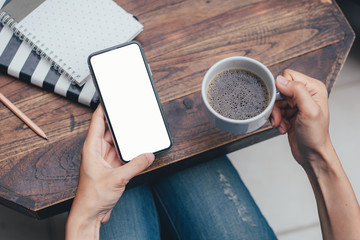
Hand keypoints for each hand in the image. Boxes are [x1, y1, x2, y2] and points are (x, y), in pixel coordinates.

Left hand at [66, 106, 154, 239]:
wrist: (91, 213)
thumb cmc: (92, 197)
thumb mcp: (117, 179)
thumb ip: (135, 166)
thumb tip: (148, 155)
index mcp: (91, 148)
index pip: (97, 121)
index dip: (104, 107)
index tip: (111, 97)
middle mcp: (97, 151)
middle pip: (110, 130)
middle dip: (120, 123)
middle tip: (131, 113)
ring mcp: (105, 158)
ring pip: (117, 142)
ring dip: (126, 139)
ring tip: (137, 131)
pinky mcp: (112, 166)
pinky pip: (122, 153)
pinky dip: (130, 151)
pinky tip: (138, 149)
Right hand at [271, 69, 330, 168]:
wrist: (311, 154)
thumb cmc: (315, 135)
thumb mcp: (309, 110)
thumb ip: (297, 91)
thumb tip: (280, 80)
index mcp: (313, 88)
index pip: (289, 76)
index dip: (283, 89)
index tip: (289, 104)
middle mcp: (305, 94)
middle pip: (279, 90)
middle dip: (277, 105)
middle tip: (281, 116)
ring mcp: (296, 104)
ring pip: (275, 101)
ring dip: (276, 115)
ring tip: (282, 124)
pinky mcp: (289, 113)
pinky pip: (275, 111)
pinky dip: (276, 120)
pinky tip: (283, 127)